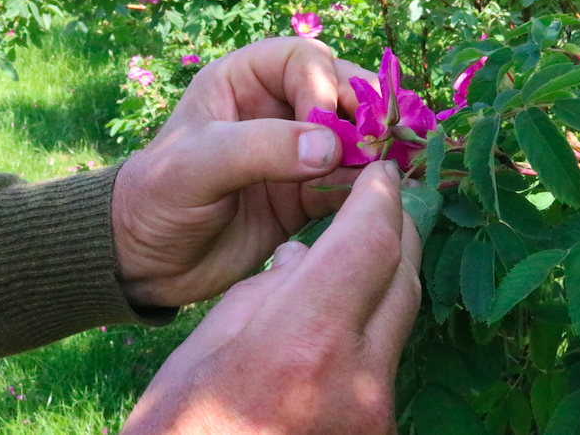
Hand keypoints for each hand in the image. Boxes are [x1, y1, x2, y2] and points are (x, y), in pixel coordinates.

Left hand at [112, 37, 375, 306]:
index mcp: (243, 81)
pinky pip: (351, 181)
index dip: (324, 85)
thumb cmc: (157, 199)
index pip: (303, 59)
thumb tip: (332, 147)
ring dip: (378, 149)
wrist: (147, 265)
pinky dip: (370, 186)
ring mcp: (297, 151)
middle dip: (367, 112)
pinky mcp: (309, 193)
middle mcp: (277, 108)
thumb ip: (261, 148)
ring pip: (354, 135)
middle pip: (342, 90)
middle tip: (384, 140)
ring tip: (397, 166)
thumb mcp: (197, 166)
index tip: (326, 123)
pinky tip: (384, 196)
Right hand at [120, 162, 421, 434]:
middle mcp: (357, 377)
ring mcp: (375, 413)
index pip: (369, 242)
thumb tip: (303, 260)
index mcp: (304, 340)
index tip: (379, 172)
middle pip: (402, 276)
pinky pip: (386, 360)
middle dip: (398, 228)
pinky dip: (375, 322)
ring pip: (401, 318)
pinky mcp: (376, 433)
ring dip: (390, 273)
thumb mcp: (204, 349)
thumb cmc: (178, 433)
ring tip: (373, 240)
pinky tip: (350, 309)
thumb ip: (265, 294)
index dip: (379, 197)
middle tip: (386, 196)